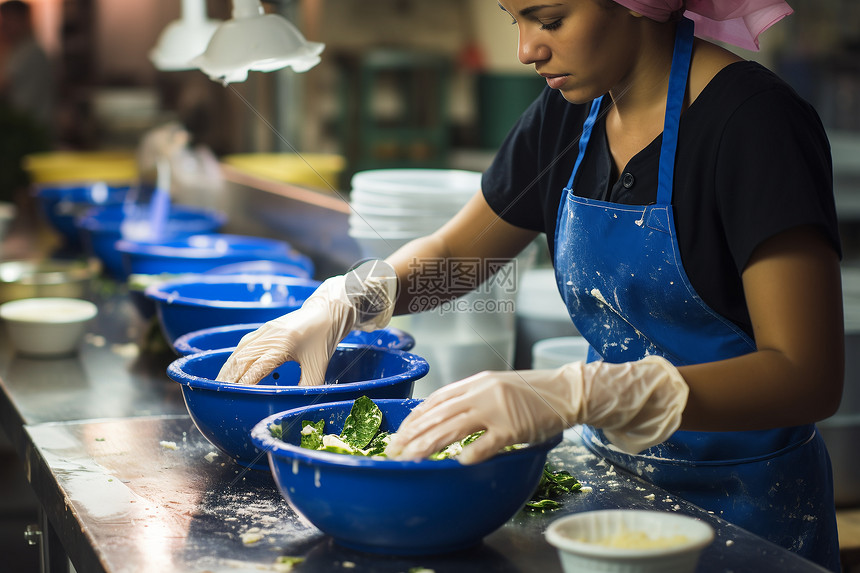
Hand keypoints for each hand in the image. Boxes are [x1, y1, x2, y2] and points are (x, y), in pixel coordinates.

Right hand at [216, 261, 396, 385]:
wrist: (326, 311)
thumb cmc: (323, 338)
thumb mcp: (318, 366)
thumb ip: (307, 386)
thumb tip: (296, 405)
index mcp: (283, 344)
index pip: (257, 367)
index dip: (244, 383)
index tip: (236, 397)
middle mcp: (269, 336)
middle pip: (242, 359)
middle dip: (230, 378)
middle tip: (221, 396)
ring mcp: (264, 331)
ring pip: (239, 352)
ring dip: (228, 369)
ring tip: (220, 386)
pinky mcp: (263, 329)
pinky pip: (243, 345)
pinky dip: (234, 359)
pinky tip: (230, 370)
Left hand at [385, 356, 687, 463]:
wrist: (565, 390)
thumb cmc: (530, 393)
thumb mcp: (495, 387)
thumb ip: (470, 399)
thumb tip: (441, 416)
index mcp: (475, 383)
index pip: (436, 400)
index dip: (414, 417)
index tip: (398, 433)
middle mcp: (482, 393)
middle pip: (439, 415)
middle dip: (412, 434)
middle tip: (394, 450)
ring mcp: (498, 409)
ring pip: (454, 428)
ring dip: (429, 445)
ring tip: (411, 459)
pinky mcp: (514, 428)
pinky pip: (488, 442)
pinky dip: (471, 453)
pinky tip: (456, 463)